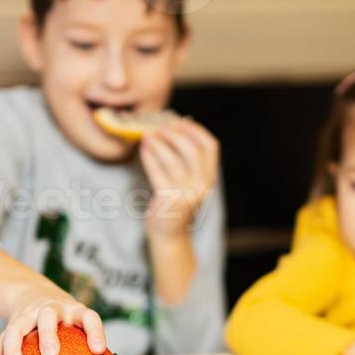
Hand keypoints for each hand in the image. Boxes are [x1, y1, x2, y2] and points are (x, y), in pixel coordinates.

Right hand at [0, 287, 107, 354]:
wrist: (34, 293)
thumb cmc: (65, 322)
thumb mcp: (78, 326)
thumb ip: (85, 350)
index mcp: (74, 311)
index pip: (89, 318)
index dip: (95, 332)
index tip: (97, 351)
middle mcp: (51, 309)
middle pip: (48, 316)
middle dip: (48, 335)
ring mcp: (29, 314)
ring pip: (18, 327)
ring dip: (14, 348)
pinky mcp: (11, 322)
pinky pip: (1, 337)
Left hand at [140, 118, 218, 238]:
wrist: (169, 233)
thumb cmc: (175, 200)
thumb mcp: (188, 180)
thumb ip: (186, 158)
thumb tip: (172, 126)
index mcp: (210, 177)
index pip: (211, 146)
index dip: (196, 130)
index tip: (181, 120)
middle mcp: (202, 185)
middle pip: (192, 150)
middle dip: (175, 134)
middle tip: (160, 126)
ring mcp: (187, 193)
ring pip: (173, 160)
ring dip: (159, 143)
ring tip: (147, 135)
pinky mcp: (169, 200)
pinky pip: (157, 172)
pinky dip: (149, 157)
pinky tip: (142, 149)